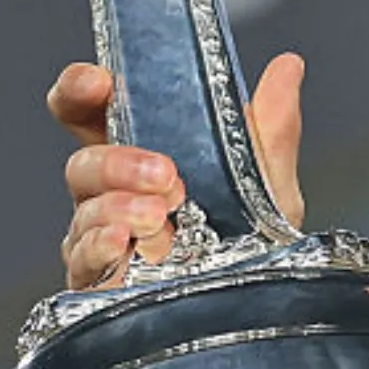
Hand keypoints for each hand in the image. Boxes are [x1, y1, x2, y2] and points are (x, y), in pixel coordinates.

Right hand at [49, 52, 308, 289]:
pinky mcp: (99, 282)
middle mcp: (111, 194)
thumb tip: (289, 67)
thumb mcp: (269, 178)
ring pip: (85, 212)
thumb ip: (273, 124)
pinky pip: (84, 260)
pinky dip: (101, 248)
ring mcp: (100, 238)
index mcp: (140, 153)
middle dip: (116, 162)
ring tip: (161, 216)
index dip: (80, 91)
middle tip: (166, 173)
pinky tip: (123, 243)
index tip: (97, 82)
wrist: (260, 302)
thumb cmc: (252, 238)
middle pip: (81, 163)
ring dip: (120, 208)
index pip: (88, 112)